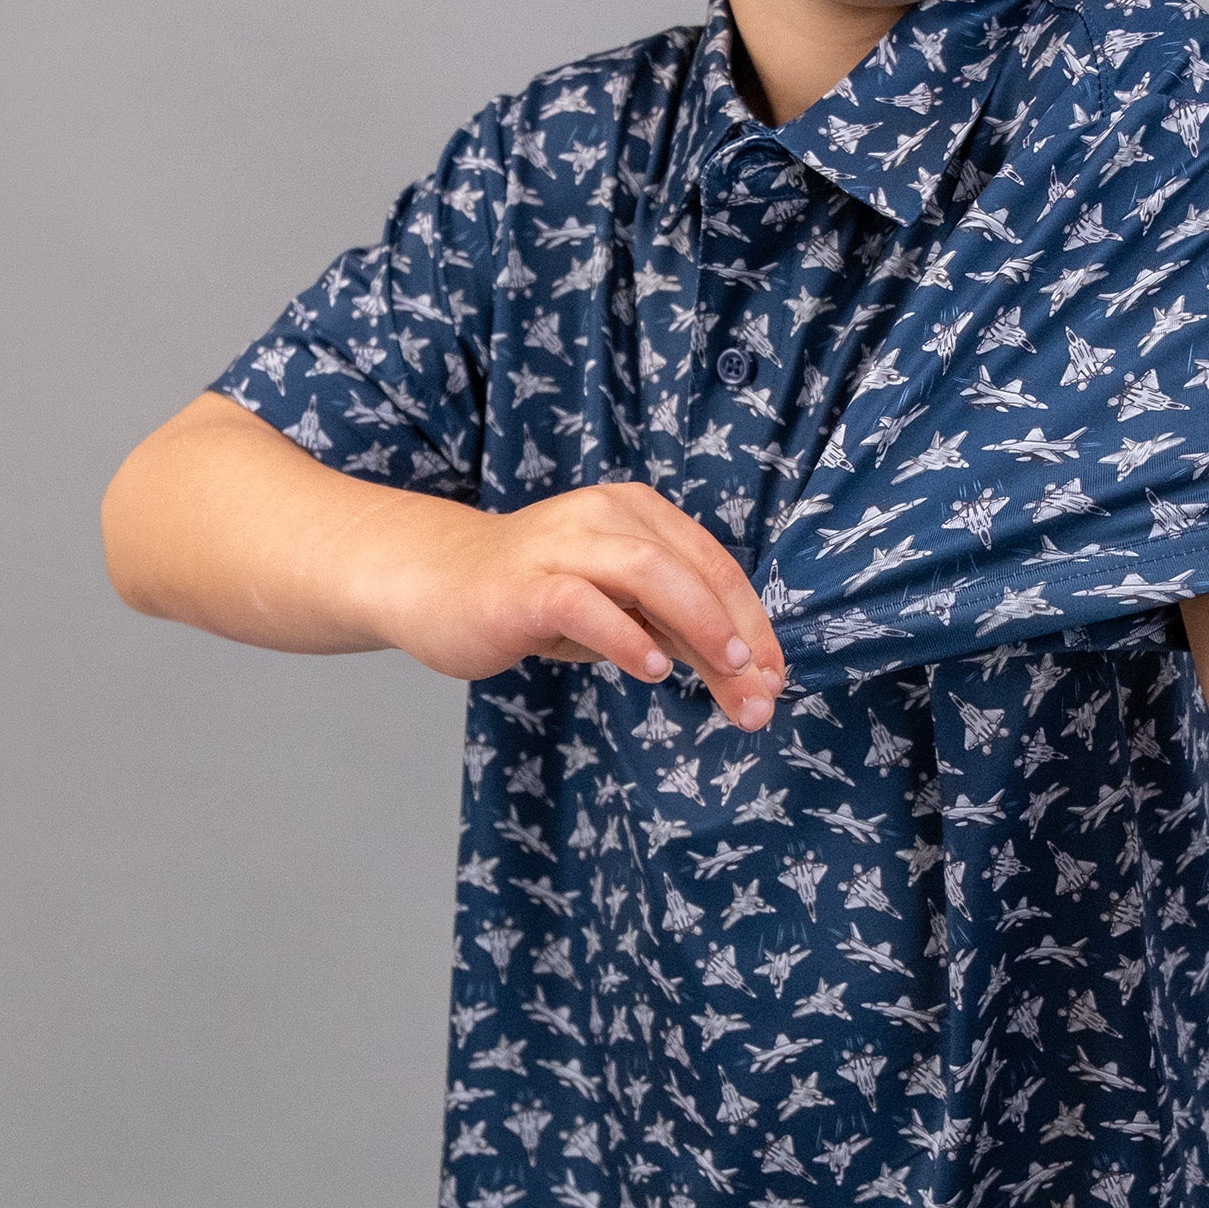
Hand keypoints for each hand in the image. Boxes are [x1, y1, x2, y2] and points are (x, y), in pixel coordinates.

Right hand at [378, 480, 787, 728]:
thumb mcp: (617, 610)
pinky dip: (623, 635)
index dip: (754, 622)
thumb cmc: (535, 596)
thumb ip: (674, 629)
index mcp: (637, 513)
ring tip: (728, 668)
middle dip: (737, 633)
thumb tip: (747, 676)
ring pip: (647, 572)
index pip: (714, 565)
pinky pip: (582, 602)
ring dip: (698, 623)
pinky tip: (651, 669)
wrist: (432, 582)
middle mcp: (605, 515)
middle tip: (763, 694)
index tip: (776, 678)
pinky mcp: (522, 584)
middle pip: (692, 569)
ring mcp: (561, 544)